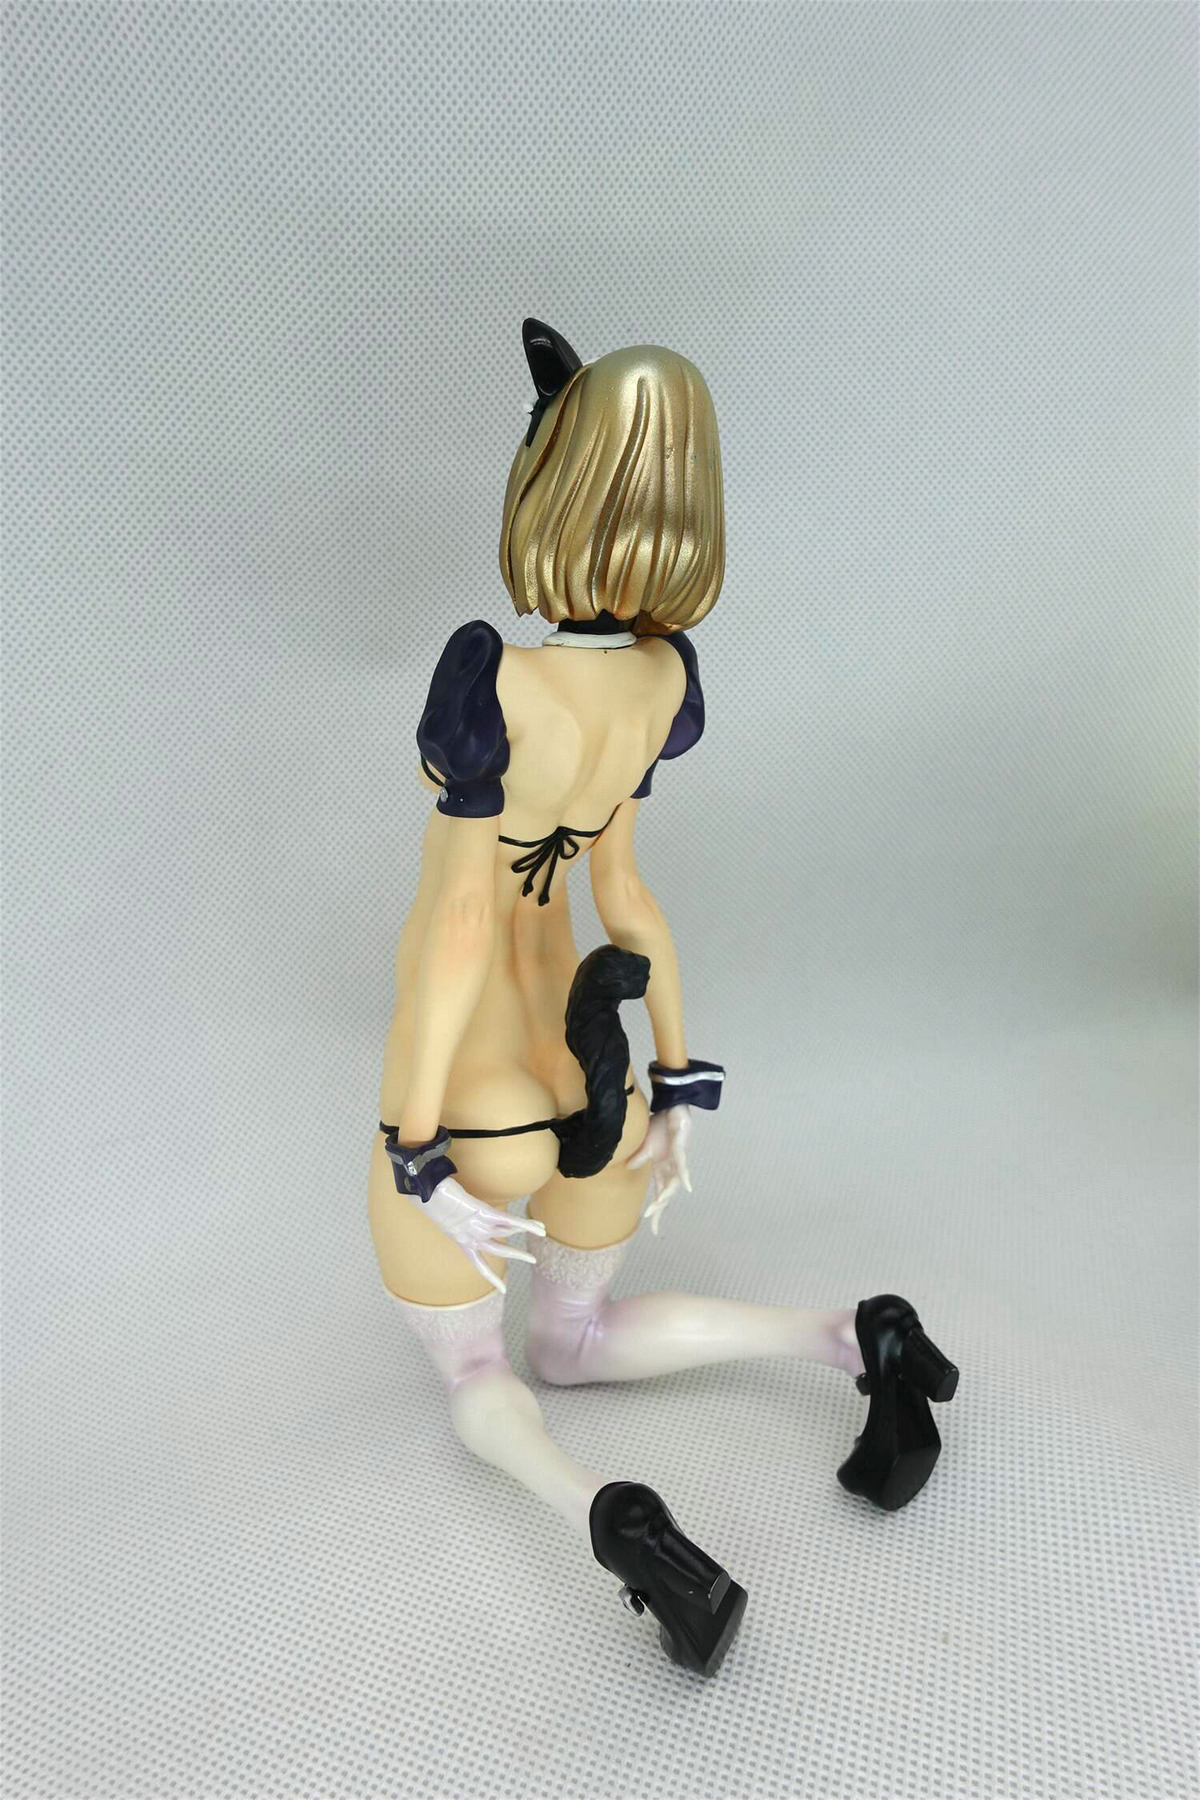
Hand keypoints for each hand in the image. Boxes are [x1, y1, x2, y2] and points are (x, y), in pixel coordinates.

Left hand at [414, 1177, 546, 1294]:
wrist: (427, 1193)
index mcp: (463, 1242)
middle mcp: (473, 1237)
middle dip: (518, 1255)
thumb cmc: (433, 1201)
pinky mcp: (484, 1213)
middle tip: (533, 1260)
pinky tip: (538, 1227)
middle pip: (500, 1250)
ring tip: (542, 1230)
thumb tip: (469, 1218)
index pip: (480, 1265)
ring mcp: (479, 1226)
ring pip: (508, 1231)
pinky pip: (509, 1220)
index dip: (492, 1278)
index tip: (503, 1290)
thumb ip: (459, 1222)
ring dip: (528, 1230)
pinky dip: (525, 1224)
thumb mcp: (445, 1218)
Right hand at [628, 1105, 692, 1235]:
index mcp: (661, 1170)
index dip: (656, 1212)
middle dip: (659, 1210)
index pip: (658, 1195)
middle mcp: (670, 1169)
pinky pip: (683, 1165)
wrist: (670, 1109)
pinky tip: (686, 1186)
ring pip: (673, 1184)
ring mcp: (676, 1161)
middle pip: (666, 1195)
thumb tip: (629, 1168)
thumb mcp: (645, 1146)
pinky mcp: (680, 1150)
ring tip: (659, 1206)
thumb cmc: (659, 1127)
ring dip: (667, 1195)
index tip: (652, 1229)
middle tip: (653, 1225)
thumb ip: (639, 1158)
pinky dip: (685, 1176)